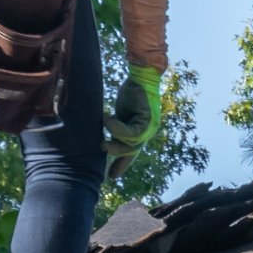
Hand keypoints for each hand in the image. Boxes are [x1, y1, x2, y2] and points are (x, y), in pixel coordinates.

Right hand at [102, 64, 162, 178]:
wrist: (141, 76)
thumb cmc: (131, 93)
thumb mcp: (120, 115)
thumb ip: (116, 129)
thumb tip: (103, 142)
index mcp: (140, 133)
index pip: (131, 153)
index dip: (121, 165)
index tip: (111, 177)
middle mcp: (147, 133)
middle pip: (131, 151)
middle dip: (117, 154)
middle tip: (102, 147)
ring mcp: (150, 128)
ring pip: (132, 144)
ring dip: (115, 139)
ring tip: (103, 129)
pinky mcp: (148, 120)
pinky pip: (133, 133)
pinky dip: (118, 128)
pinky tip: (108, 120)